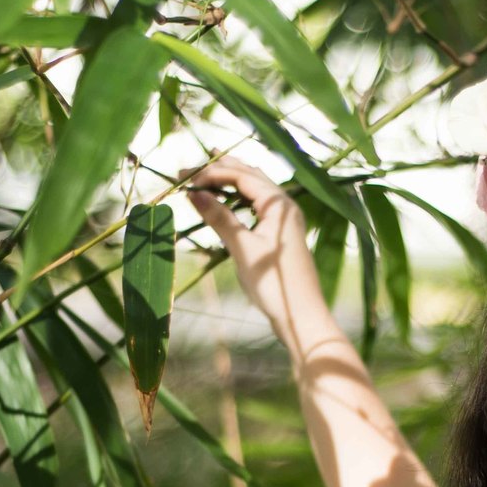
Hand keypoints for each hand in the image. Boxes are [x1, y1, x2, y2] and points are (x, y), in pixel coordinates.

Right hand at [181, 154, 336, 358]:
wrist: (301, 317)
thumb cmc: (274, 285)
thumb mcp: (243, 249)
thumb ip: (220, 218)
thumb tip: (194, 193)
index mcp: (279, 206)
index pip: (242, 176)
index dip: (212, 173)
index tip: (185, 178)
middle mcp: (285, 207)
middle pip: (249, 177)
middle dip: (219, 170)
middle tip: (190, 169)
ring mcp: (285, 221)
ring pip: (255, 190)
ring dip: (229, 181)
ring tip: (206, 173)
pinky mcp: (281, 235)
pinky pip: (258, 206)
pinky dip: (239, 199)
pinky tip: (228, 199)